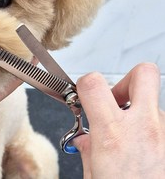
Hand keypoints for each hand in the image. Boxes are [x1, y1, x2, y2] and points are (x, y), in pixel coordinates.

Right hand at [73, 63, 164, 178]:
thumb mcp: (94, 177)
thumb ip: (88, 151)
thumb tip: (85, 139)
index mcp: (113, 134)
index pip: (93, 83)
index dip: (85, 83)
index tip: (86, 94)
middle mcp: (145, 128)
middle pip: (143, 74)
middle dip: (127, 80)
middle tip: (118, 99)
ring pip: (156, 106)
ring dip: (141, 116)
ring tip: (133, 140)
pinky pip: (164, 126)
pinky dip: (154, 133)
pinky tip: (147, 153)